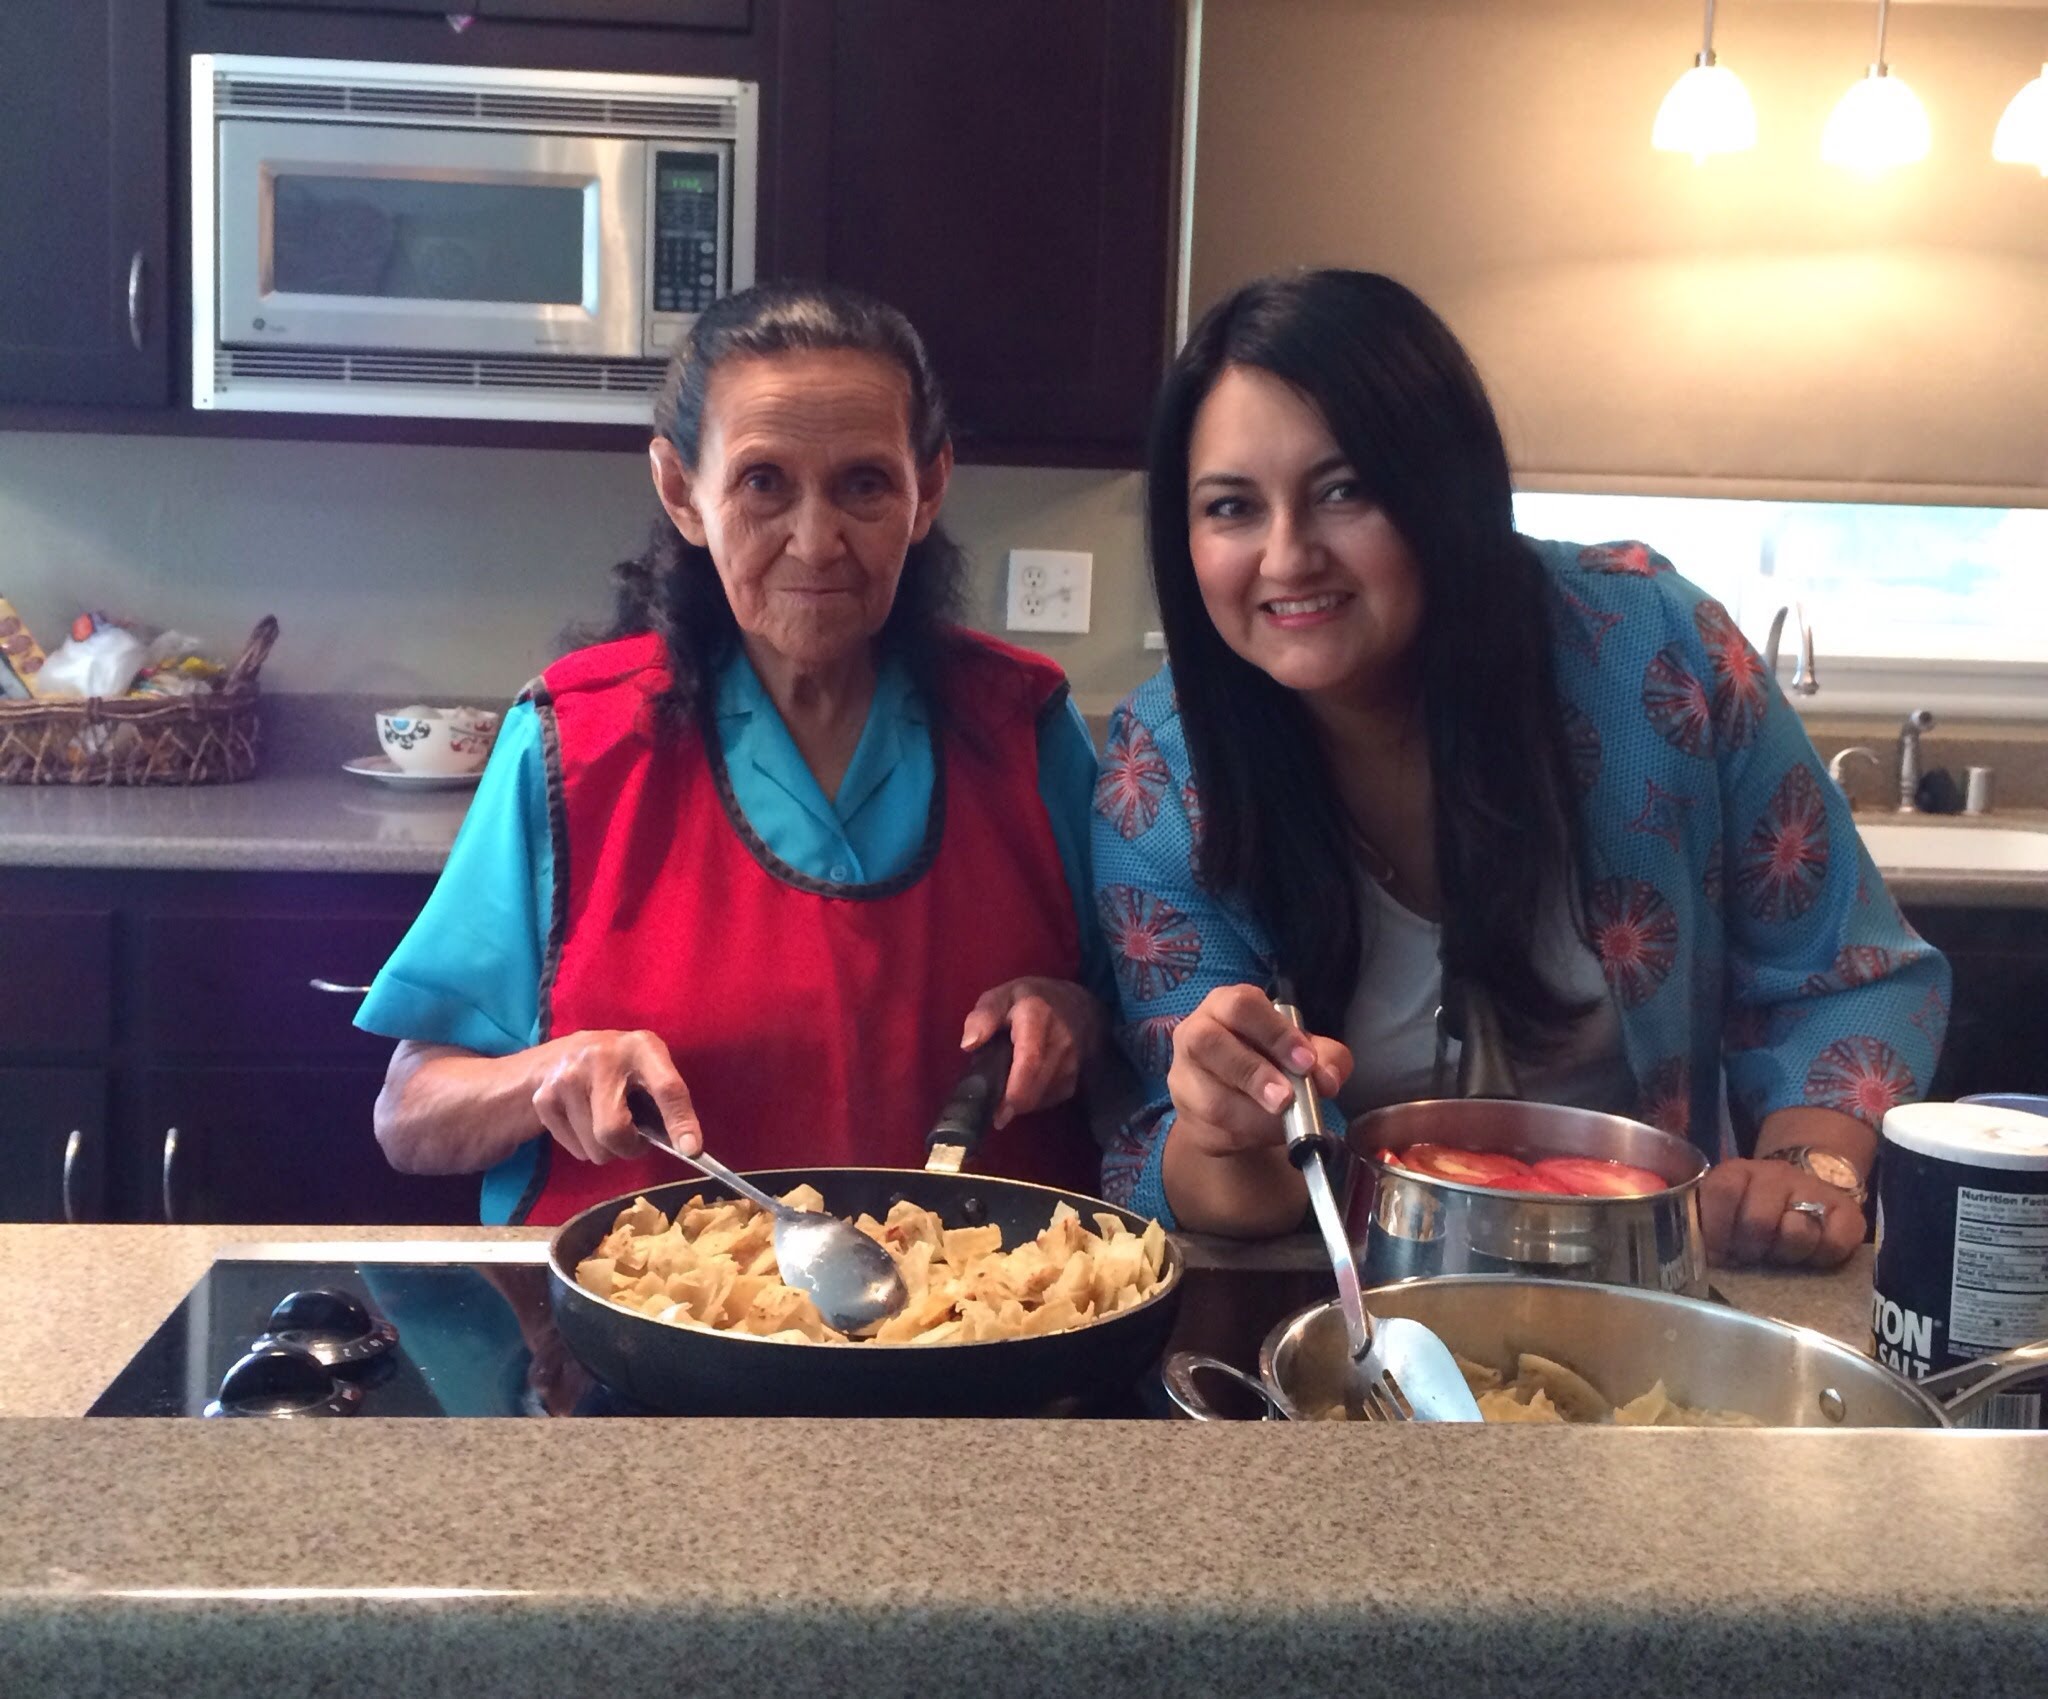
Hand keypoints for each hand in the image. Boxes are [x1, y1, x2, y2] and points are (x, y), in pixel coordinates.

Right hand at [529, 1029, 699, 1163]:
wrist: (557, 1058)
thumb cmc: (618, 1068)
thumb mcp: (647, 1067)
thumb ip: (664, 1099)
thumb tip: (686, 1147)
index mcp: (641, 1047)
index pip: (666, 1088)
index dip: (680, 1121)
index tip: (692, 1150)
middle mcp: (601, 1057)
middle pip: (614, 1129)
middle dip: (629, 1148)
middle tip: (634, 1142)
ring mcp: (567, 1078)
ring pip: (595, 1147)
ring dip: (607, 1149)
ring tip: (606, 1123)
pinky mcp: (544, 1099)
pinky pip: (576, 1149)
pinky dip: (585, 1147)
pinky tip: (584, 1121)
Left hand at [960, 978, 1105, 1126]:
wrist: (1077, 1004)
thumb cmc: (1029, 999)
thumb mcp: (1000, 996)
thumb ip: (983, 1016)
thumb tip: (968, 1044)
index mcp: (1036, 1016)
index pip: (1030, 1060)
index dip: (1014, 1090)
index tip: (997, 1112)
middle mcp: (1061, 1041)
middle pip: (1035, 1087)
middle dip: (1010, 1104)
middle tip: (991, 1106)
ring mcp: (1073, 1061)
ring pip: (1041, 1097)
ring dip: (1020, 1101)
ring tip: (1007, 1084)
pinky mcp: (1076, 1078)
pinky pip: (1049, 1099)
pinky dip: (1033, 1099)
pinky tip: (1024, 1083)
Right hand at [1165, 983, 1351, 1158]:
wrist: (1239, 1099)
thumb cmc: (1271, 1060)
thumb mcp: (1304, 1051)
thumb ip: (1326, 1058)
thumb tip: (1327, 1080)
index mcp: (1225, 1005)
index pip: (1242, 1006)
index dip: (1275, 1033)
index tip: (1305, 1062)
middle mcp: (1194, 1033)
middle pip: (1207, 1043)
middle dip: (1252, 1073)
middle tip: (1286, 1098)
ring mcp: (1183, 1076)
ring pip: (1210, 1098)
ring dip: (1254, 1116)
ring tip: (1284, 1122)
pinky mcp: (1184, 1115)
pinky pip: (1213, 1131)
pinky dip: (1247, 1136)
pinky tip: (1264, 1132)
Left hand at [1698, 1157, 1863, 1267]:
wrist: (1802, 1193)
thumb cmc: (1751, 1214)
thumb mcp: (1721, 1214)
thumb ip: (1705, 1230)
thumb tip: (1701, 1261)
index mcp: (1737, 1173)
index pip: (1722, 1192)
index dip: (1717, 1229)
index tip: (1719, 1250)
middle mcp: (1776, 1174)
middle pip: (1758, 1219)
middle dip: (1751, 1248)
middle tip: (1752, 1255)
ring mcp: (1813, 1189)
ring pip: (1797, 1232)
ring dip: (1785, 1254)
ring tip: (1780, 1254)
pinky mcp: (1848, 1213)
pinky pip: (1834, 1243)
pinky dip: (1820, 1258)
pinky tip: (1809, 1256)